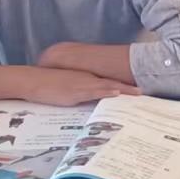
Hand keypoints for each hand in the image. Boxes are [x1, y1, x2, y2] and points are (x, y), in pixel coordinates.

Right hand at [20, 64, 139, 105]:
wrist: (33, 80)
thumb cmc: (49, 85)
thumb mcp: (69, 89)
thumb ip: (82, 93)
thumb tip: (93, 100)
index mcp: (89, 78)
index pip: (111, 82)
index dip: (126, 86)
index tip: (140, 90)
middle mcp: (89, 78)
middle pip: (115, 83)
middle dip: (130, 88)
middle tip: (146, 92)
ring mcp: (84, 83)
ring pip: (109, 86)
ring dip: (124, 90)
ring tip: (140, 93)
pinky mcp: (76, 90)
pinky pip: (95, 91)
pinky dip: (107, 91)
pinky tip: (117, 92)